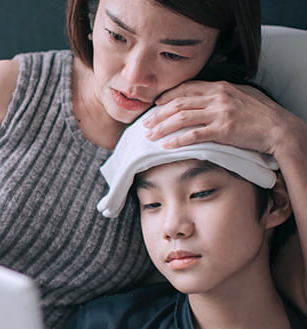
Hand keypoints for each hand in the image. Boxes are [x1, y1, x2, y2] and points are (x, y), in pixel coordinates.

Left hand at [142, 80, 289, 156]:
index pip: (186, 88)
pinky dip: (177, 140)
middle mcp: (217, 97)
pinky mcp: (222, 130)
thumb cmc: (260, 114)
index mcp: (220, 87)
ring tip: (150, 136)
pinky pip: (194, 135)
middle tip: (145, 124)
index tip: (155, 104)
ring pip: (182, 118)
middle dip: (158, 114)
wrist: (278, 128)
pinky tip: (166, 146)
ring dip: (162, 127)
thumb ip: (220, 96)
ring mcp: (219, 113)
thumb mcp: (240, 96)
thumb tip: (204, 99)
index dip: (167, 96)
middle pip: (179, 103)